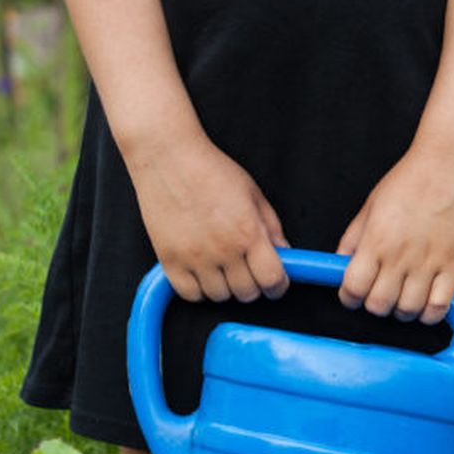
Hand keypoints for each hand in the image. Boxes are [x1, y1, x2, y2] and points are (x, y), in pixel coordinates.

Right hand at [125, 130, 289, 302]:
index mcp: (248, 233)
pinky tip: (202, 272)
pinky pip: (190, 295)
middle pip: (247, 293)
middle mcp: (223, 249)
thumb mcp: (253, 194)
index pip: (273, 280)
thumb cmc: (210, 170)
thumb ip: (272, 228)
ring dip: (225, 287)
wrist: (168, 156)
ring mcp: (194, 257)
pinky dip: (198, 290)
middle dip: (252, 285)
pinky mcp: (169, 259)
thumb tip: (285, 254)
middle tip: (247, 270)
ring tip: (223, 267)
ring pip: (219, 296)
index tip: (275, 282)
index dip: (278, 285)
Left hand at [336, 140, 453, 323]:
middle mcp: (401, 256)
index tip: (353, 294)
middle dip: (375, 305)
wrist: (451, 162)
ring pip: (408, 310)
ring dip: (402, 311)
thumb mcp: (371, 205)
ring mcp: (429, 263)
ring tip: (404, 298)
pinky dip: (429, 313)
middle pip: (379, 305)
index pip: (353, 288)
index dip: (349, 297)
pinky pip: (439, 307)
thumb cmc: (411, 178)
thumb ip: (354, 237)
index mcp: (376, 240)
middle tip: (380, 294)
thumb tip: (341, 263)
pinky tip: (426, 302)